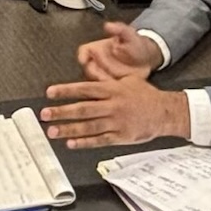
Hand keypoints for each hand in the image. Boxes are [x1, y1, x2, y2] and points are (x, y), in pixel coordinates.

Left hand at [41, 77, 190, 149]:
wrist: (165, 111)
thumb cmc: (145, 95)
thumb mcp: (126, 80)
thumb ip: (105, 78)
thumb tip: (88, 68)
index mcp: (113, 90)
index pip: (85, 89)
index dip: (66, 91)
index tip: (50, 93)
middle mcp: (113, 105)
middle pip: (84, 109)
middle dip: (62, 112)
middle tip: (45, 114)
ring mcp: (117, 122)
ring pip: (89, 126)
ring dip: (69, 129)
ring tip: (53, 131)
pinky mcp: (121, 137)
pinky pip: (100, 140)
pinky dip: (85, 142)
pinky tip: (71, 143)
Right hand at [77, 21, 160, 81]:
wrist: (147, 57)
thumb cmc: (135, 44)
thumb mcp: (129, 34)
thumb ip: (119, 29)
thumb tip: (108, 25)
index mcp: (97, 48)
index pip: (84, 51)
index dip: (82, 56)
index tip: (84, 60)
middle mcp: (97, 62)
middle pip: (89, 69)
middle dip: (94, 73)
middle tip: (103, 76)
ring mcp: (103, 74)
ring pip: (96, 80)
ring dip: (103, 82)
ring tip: (113, 82)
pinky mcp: (111, 84)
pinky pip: (107, 88)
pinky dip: (111, 88)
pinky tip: (119, 87)